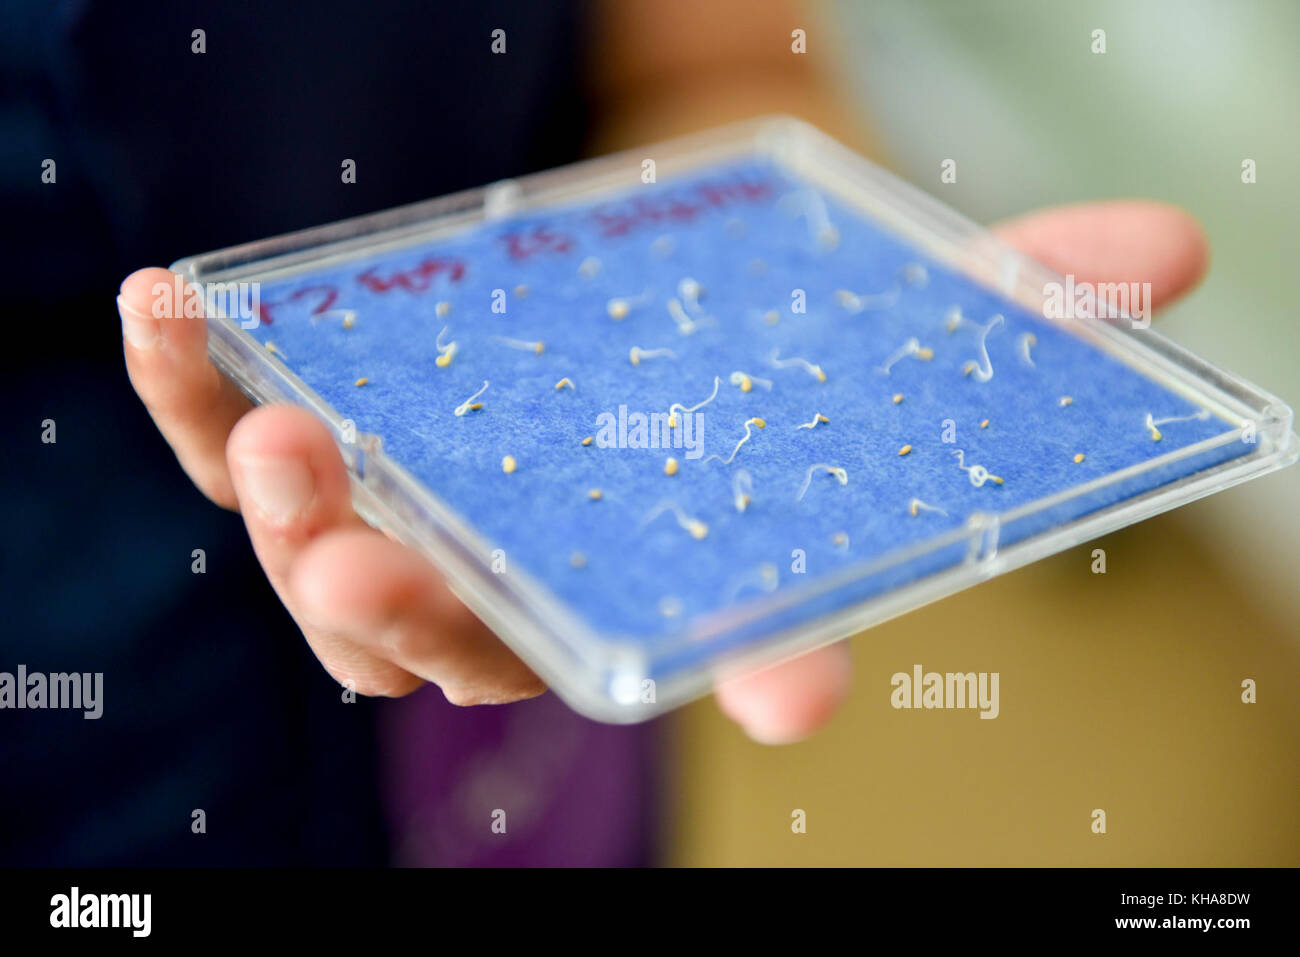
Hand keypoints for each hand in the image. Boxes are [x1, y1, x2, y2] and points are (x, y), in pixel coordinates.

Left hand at [117, 199, 1205, 739]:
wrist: (626, 278)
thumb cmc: (749, 326)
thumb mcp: (876, 307)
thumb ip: (1004, 295)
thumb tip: (1171, 249)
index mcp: (668, 575)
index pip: (723, 646)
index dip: (769, 670)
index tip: (800, 692)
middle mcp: (535, 581)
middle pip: (470, 640)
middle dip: (420, 616)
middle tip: (373, 558)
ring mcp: (413, 519)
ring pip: (337, 574)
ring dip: (292, 524)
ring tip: (280, 444)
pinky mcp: (326, 435)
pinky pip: (225, 436)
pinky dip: (187, 383)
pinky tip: (170, 306)